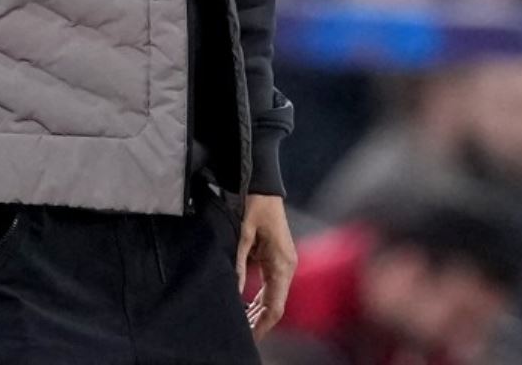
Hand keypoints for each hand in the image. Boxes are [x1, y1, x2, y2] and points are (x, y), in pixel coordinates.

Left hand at [235, 194, 295, 340]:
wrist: (264, 185)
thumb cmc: (255, 205)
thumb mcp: (243, 233)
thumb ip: (238, 263)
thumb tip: (234, 290)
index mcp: (282, 263)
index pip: (275, 305)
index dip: (263, 324)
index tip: (250, 337)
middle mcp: (287, 266)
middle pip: (275, 305)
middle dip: (259, 322)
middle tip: (241, 335)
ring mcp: (284, 263)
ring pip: (274, 298)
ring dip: (258, 313)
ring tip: (242, 326)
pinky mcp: (278, 259)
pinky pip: (271, 287)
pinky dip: (260, 300)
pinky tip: (247, 309)